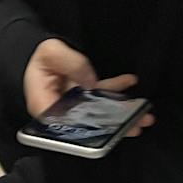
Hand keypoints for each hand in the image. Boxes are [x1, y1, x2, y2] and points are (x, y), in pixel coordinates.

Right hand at [23, 38, 153, 135]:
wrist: (38, 55)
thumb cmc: (41, 57)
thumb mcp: (51, 52)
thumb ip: (71, 63)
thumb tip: (92, 81)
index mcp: (47, 109)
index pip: (71, 126)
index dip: (93, 129)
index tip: (114, 128)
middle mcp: (62, 114)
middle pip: (90, 125)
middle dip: (116, 126)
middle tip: (138, 125)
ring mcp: (75, 108)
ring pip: (100, 115)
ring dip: (122, 114)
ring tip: (144, 115)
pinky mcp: (84, 99)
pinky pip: (102, 99)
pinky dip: (116, 92)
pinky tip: (130, 83)